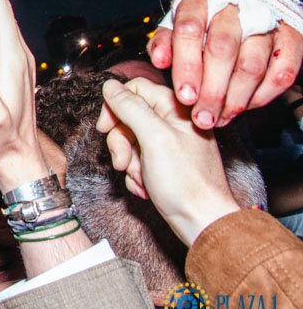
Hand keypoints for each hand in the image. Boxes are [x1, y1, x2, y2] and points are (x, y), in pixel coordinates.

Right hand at [98, 77, 241, 245]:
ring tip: (140, 177)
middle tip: (123, 161)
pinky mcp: (166, 162)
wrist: (202, 222)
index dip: (116, 107)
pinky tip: (146, 186)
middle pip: (129, 117)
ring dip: (128, 162)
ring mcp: (170, 143)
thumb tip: (110, 86)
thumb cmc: (186, 183)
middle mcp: (174, 123)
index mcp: (177, 109)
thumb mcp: (154, 138)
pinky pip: (138, 159)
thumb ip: (131, 108)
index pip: (136, 90)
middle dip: (121, 142)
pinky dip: (136, 174)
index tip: (106, 127)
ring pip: (131, 140)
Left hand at [148, 0, 302, 127]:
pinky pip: (281, 74)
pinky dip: (262, 96)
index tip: (184, 96)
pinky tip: (244, 107)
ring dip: (235, 99)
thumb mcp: (176, 25)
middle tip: (201, 117)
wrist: (245, 3)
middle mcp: (235, 8)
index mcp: (201, 0)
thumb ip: (164, 42)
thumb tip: (159, 60)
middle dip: (211, 90)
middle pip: (222, 49)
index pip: (190, 29)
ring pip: (252, 65)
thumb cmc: (204, 21)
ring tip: (219, 118)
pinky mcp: (291, 39)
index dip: (186, 66)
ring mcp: (267, 22)